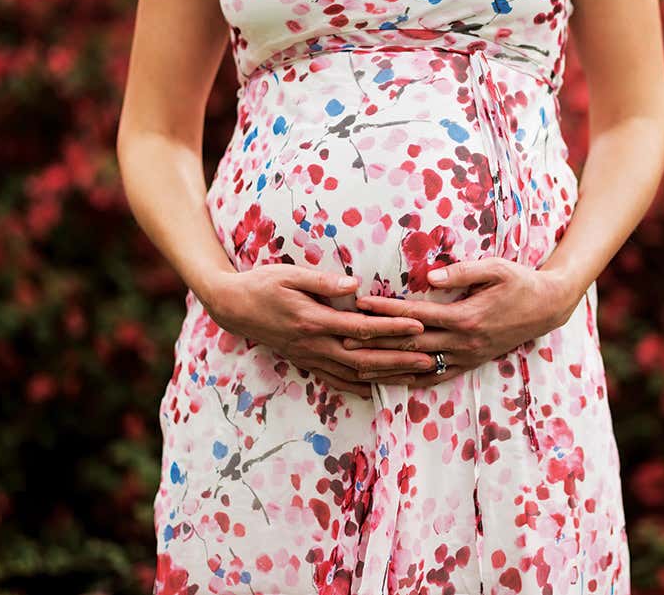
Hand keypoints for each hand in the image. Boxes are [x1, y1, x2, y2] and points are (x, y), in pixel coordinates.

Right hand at [198, 264, 442, 397]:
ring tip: (416, 375)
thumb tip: (355, 285)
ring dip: (387, 376)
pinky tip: (379, 389)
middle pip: (365, 358)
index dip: (392, 328)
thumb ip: (323, 282)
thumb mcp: (290, 274)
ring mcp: (310, 357)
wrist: (232, 306)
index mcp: (314, 321)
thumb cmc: (262, 284)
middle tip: (431, 359)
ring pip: (354, 374)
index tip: (419, 326)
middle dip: (400, 360)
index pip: (362, 328)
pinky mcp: (306, 362)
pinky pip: (336, 380)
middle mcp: (314, 344)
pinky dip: (360, 387)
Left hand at [345, 258, 585, 386]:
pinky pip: (436, 377)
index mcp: (466, 317)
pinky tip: (390, 382)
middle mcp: (464, 342)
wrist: (547, 307)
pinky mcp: (470, 363)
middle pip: (411, 344)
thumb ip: (462, 272)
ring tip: (355, 366)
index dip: (386, 310)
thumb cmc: (520, 282)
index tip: (360, 305)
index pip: (416, 315)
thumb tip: (429, 278)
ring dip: (387, 366)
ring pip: (419, 366)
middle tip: (343, 338)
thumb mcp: (496, 268)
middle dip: (375, 342)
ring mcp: (467, 356)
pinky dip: (411, 380)